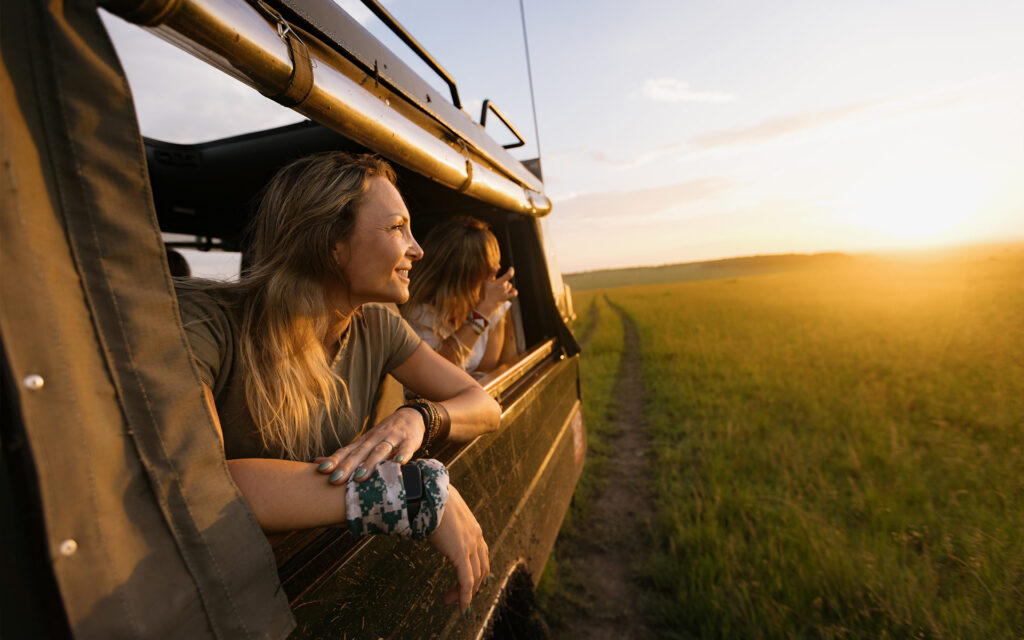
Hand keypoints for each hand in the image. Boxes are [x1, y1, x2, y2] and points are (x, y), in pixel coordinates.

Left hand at [315, 408, 423, 483]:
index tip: (322, 471)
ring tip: (360, 477)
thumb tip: (316, 463)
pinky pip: (406, 448)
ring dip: (370, 463)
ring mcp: (392, 439)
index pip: (347, 451)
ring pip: (380, 451)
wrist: (411, 415)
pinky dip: (402, 454)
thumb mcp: (364, 442)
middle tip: (335, 479)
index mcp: (364, 441)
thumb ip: (344, 454)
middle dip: (347, 466)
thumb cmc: (384, 435)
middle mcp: (375, 438)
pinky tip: (398, 463)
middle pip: (360, 452)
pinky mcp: (409, 440)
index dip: (335, 460)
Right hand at [428, 485, 488, 612]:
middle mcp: (476, 537)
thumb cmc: (431, 498)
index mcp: (473, 527)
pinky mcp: (461, 554)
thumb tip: (425, 517)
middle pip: (481, 568)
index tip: (468, 583)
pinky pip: (466, 582)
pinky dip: (465, 597)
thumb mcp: (442, 511)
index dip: (478, 571)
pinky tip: (461, 608)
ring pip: (475, 577)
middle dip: (472, 585)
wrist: (429, 494)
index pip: (482, 555)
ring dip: (464, 593)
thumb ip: (441, 519)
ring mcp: (470, 545)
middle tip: (457, 596)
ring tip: (450, 602)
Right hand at [475, 267, 516, 317]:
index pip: (509, 275)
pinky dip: (514, 291)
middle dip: (503, 280)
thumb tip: (498, 265)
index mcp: (499, 282)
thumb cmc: (485, 293)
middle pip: (507, 281)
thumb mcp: (486, 282)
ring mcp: (506, 293)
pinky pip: (514, 294)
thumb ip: (492, 273)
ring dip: (506, 285)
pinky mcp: (506, 298)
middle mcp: (504, 287)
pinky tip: (513, 290)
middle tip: (495, 283)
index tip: (511, 268)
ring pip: (509, 286)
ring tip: (499, 288)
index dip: (511, 270)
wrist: (486, 306)